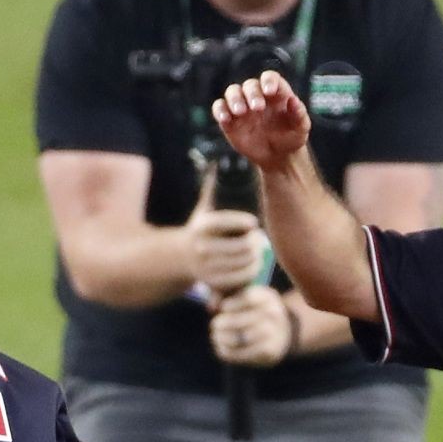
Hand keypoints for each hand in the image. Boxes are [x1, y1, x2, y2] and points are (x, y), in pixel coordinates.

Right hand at [183, 176, 268, 294]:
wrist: (182, 258)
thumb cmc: (202, 228)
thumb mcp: (204, 207)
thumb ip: (213, 186)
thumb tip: (219, 159)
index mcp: (202, 226)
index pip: (225, 222)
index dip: (242, 222)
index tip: (253, 222)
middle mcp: (202, 247)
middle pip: (241, 245)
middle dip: (255, 241)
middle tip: (260, 238)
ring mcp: (207, 267)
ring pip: (244, 262)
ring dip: (257, 255)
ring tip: (259, 249)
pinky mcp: (214, 282)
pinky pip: (242, 278)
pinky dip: (253, 270)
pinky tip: (254, 262)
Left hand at [209, 283, 295, 368]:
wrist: (280, 335)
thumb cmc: (254, 313)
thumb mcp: (246, 300)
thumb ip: (227, 298)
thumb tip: (210, 307)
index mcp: (269, 297)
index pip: (248, 298)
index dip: (231, 304)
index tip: (223, 308)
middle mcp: (275, 315)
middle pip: (244, 320)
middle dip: (225, 323)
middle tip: (214, 325)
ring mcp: (274, 334)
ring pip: (243, 337)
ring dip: (224, 338)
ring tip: (216, 337)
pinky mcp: (270, 352)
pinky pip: (245, 353)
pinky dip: (229, 352)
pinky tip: (222, 347)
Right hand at [212, 69, 314, 174]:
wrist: (278, 156)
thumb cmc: (291, 138)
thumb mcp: (301, 128)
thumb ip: (299, 114)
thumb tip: (294, 100)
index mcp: (276, 92)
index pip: (270, 77)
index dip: (268, 81)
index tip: (269, 91)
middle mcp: (257, 95)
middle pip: (250, 85)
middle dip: (252, 94)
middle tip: (257, 108)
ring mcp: (242, 106)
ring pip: (232, 92)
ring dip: (234, 99)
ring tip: (240, 112)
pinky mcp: (230, 119)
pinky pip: (220, 108)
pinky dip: (219, 110)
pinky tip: (224, 118)